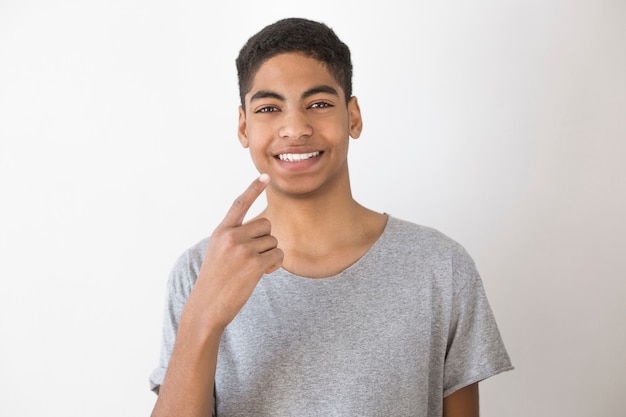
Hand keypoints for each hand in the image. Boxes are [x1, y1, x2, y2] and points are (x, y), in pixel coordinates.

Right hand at [186, 174, 282, 328]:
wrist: (206, 307)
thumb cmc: (215, 282)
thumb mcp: (218, 252)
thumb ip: (235, 237)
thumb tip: (264, 230)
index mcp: (221, 231)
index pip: (240, 204)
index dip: (253, 189)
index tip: (266, 176)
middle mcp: (231, 236)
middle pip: (266, 224)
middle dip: (266, 240)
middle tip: (254, 257)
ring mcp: (242, 249)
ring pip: (273, 241)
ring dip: (270, 255)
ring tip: (253, 269)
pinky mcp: (254, 263)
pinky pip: (278, 255)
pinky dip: (275, 265)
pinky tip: (262, 274)